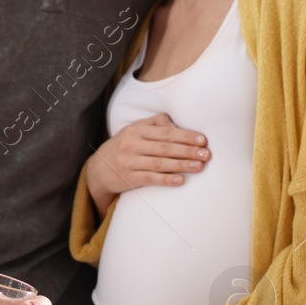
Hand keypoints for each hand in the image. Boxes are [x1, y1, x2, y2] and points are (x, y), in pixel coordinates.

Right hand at [84, 113, 208, 215]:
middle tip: (207, 154)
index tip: (203, 140)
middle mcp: (132, 144)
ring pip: (160, 163)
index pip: (166, 132)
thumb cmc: (124, 146)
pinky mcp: (128, 178)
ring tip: (199, 166)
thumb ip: (156, 124)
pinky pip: (150, 179)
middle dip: (188, 150)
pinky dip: (166, 179)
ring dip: (182, 165)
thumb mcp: (135, 130)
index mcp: (137, 130)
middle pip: (165, 147)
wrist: (98, 169)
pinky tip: (181, 180)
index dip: (185, 136)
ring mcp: (129, 162)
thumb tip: (178, 124)